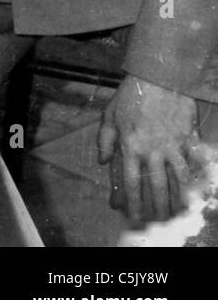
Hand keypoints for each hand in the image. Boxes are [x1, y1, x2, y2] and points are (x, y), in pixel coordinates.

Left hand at [98, 75, 197, 221]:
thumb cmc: (130, 96)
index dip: (132, 202)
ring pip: (178, 180)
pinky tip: (197, 189)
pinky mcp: (189, 139)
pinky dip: (198, 177)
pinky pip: (196, 163)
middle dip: (157, 208)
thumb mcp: (109, 116)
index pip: (130, 182)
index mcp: (129, 146)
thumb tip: (101, 163)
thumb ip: (104, 141)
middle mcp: (152, 150)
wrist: (157, 77)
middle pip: (156, 187)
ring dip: (179, 199)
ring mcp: (173, 146)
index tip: (133, 216)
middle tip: (158, 222)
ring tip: (178, 213)